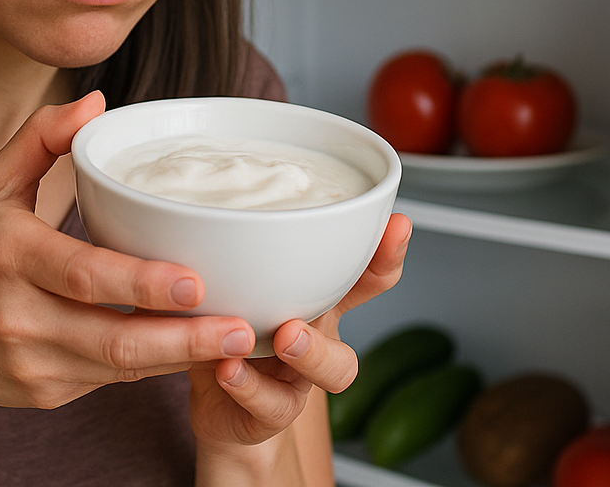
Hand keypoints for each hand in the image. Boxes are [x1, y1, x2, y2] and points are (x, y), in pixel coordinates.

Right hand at [0, 91, 258, 415]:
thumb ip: (41, 139)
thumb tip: (97, 103)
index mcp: (7, 253)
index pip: (80, 273)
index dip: (139, 283)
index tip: (195, 280)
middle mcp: (17, 313)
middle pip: (111, 333)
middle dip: (183, 335)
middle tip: (242, 324)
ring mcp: (32, 360)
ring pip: (120, 364)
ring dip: (182, 356)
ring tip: (240, 340)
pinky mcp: (47, 392)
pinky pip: (111, 378)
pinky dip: (156, 365)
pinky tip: (199, 353)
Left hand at [188, 213, 411, 450]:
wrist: (212, 400)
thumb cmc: (227, 324)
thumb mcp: (236, 276)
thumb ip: (240, 247)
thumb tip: (221, 198)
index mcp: (317, 302)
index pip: (367, 276)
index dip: (387, 254)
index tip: (397, 224)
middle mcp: (316, 341)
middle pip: (352, 338)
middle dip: (338, 323)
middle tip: (301, 316)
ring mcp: (297, 381)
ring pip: (332, 376)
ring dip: (309, 356)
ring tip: (280, 338)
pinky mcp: (269, 412)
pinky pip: (273, 405)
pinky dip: (250, 386)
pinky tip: (228, 369)